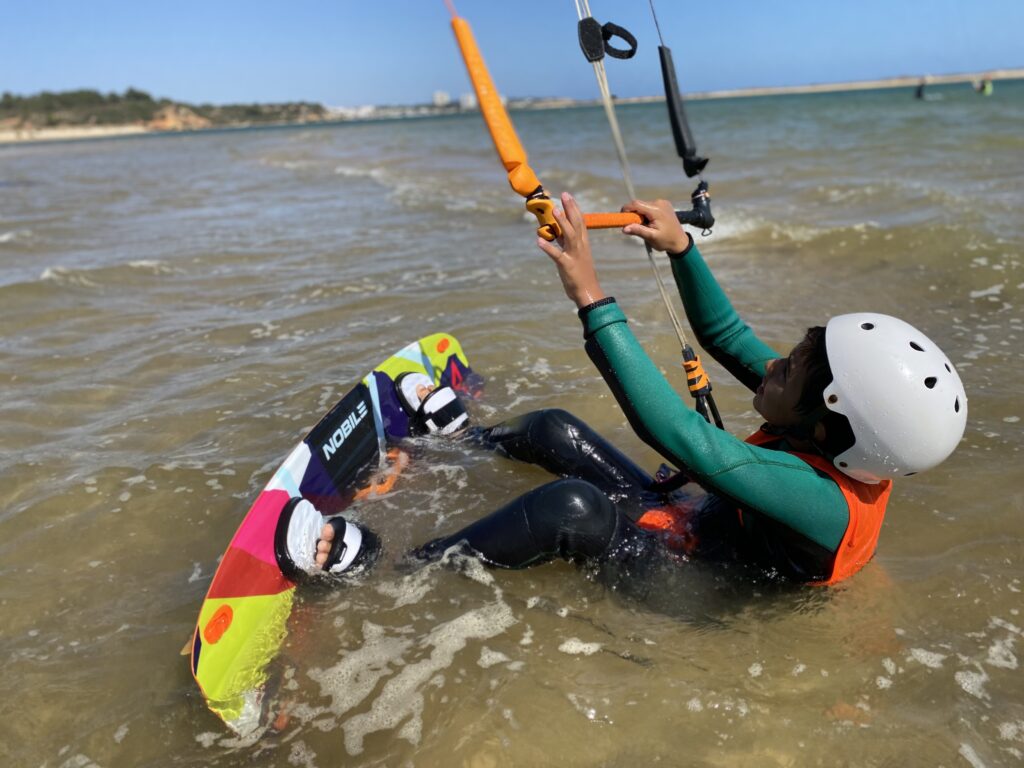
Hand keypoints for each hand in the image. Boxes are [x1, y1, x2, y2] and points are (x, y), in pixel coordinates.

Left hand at [537, 192, 605, 308]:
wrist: (588, 292)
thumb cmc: (581, 274)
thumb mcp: (575, 255)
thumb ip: (566, 243)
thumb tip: (556, 232)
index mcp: (583, 244)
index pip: (580, 222)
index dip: (574, 208)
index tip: (568, 196)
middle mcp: (580, 247)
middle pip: (576, 224)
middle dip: (570, 208)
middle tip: (564, 194)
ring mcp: (574, 255)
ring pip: (569, 236)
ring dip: (562, 223)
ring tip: (555, 211)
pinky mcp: (566, 266)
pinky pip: (556, 255)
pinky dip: (548, 247)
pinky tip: (539, 241)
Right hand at [621, 198, 688, 252]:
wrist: (680, 241)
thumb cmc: (666, 240)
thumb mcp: (651, 237)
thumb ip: (638, 230)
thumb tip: (624, 228)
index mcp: (656, 210)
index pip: (636, 204)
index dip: (626, 209)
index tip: (622, 219)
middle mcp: (659, 202)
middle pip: (639, 204)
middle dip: (634, 214)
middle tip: (635, 226)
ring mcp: (662, 202)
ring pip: (643, 205)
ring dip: (640, 214)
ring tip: (645, 226)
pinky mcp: (663, 204)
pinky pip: (649, 206)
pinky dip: (646, 213)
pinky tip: (650, 222)